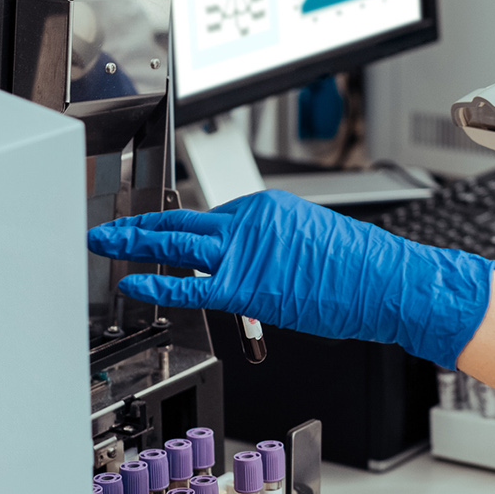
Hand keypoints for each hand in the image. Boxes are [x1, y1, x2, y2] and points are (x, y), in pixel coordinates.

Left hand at [87, 190, 494, 369]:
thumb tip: (259, 273)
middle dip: (141, 225)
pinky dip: (155, 284)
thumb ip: (275, 252)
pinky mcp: (246, 283)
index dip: (179, 230)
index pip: (212, 218)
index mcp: (269, 209)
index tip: (159, 233)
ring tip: (107, 244)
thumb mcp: (313, 244)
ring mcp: (247, 250)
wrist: (387, 281)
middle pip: (183, 220)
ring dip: (135, 243)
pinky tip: (132, 284)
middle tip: (110, 226)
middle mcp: (253, 221)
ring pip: (177, 243)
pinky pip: (188, 282)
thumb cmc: (363, 271)